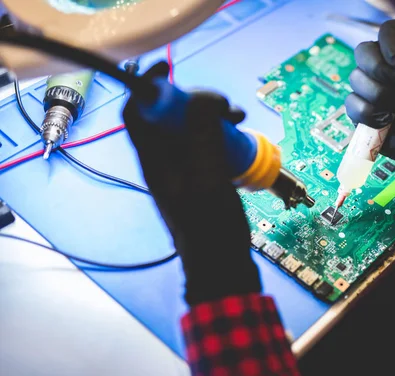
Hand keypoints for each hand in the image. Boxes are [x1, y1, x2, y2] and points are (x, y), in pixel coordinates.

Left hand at [123, 62, 260, 304]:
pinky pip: (203, 146)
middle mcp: (163, 162)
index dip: (147, 85)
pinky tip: (237, 140)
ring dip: (210, 118)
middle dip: (194, 101)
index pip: (137, 112)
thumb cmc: (211, 228)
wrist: (221, 267)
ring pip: (188, 130)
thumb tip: (204, 97)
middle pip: (167, 116)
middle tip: (224, 108)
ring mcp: (181, 171)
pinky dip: (218, 136)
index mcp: (154, 160)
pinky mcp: (199, 178)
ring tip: (237, 121)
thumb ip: (201, 133)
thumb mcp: (207, 176)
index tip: (169, 70)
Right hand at [345, 19, 394, 189]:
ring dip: (378, 95)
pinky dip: (368, 114)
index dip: (389, 42)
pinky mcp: (361, 113)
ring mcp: (370, 90)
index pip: (386, 31)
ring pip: (355, 78)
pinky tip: (386, 121)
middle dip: (378, 68)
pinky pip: (351, 104)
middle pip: (363, 51)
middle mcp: (385, 70)